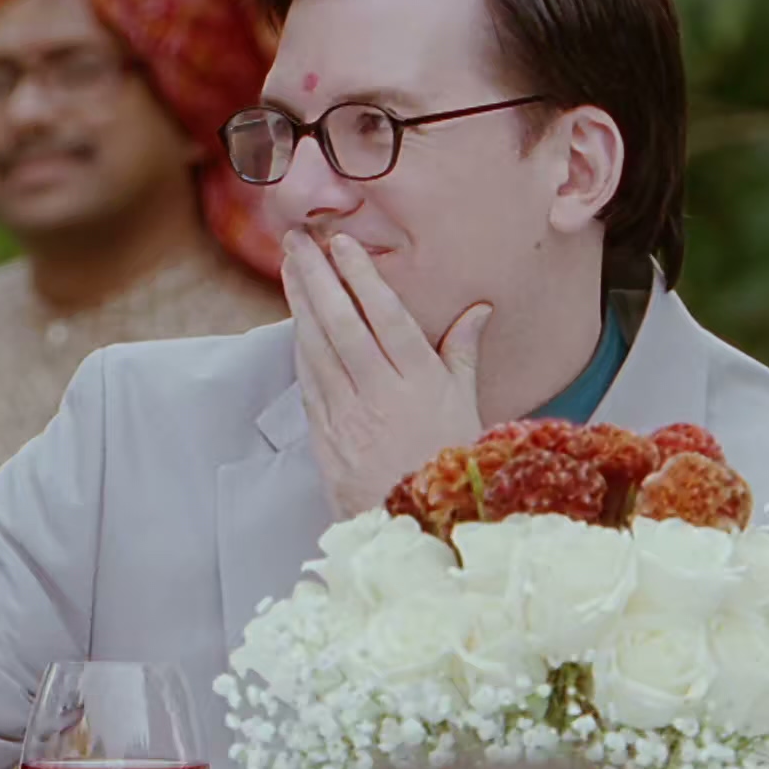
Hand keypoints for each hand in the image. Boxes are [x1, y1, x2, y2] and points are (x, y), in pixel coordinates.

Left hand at [283, 230, 488, 519]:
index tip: (343, 244)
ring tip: (289, 266)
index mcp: (421, 383)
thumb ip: (464, 354)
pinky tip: (294, 320)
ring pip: (318, 348)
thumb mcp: (468, 408)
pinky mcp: (325, 436)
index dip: (363, 278)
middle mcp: (381, 395)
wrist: (417, 528)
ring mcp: (348, 416)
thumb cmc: (450, 464)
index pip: (387, 318)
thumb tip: (479, 309)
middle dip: (318, 277)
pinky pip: (309, 382)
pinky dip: (299, 346)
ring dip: (300, 303)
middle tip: (299, 240)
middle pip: (343, 324)